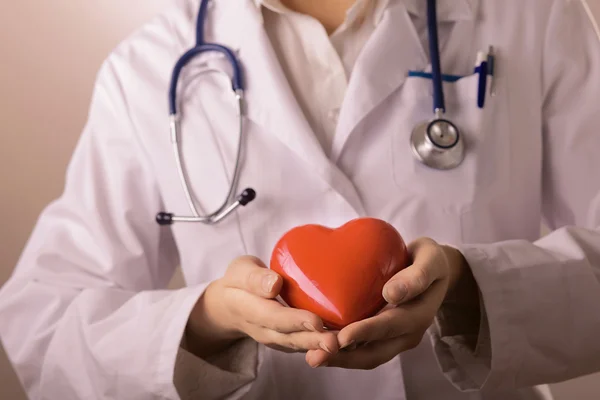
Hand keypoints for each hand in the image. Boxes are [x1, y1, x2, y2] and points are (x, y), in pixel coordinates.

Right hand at [186, 256, 338, 358]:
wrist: (229, 305)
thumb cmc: (239, 281)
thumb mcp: (240, 271)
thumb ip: (254, 277)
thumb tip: (274, 283)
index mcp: (248, 309)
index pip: (273, 317)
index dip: (295, 321)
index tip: (315, 321)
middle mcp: (262, 330)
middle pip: (289, 338)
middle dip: (313, 340)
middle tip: (335, 341)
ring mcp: (275, 339)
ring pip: (298, 345)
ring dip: (320, 347)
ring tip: (343, 344)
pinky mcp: (286, 341)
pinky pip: (303, 345)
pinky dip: (320, 346)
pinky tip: (342, 341)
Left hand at [305, 238, 468, 368]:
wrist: (434, 271)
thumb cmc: (430, 260)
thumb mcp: (431, 260)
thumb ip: (417, 275)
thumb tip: (391, 293)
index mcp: (418, 315)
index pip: (389, 327)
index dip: (365, 333)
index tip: (342, 337)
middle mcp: (406, 333)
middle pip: (374, 352)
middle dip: (344, 356)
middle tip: (315, 356)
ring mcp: (394, 338)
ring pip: (366, 356)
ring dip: (339, 359)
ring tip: (312, 357)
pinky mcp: (382, 337)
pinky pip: (361, 349)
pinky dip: (340, 351)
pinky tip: (317, 345)